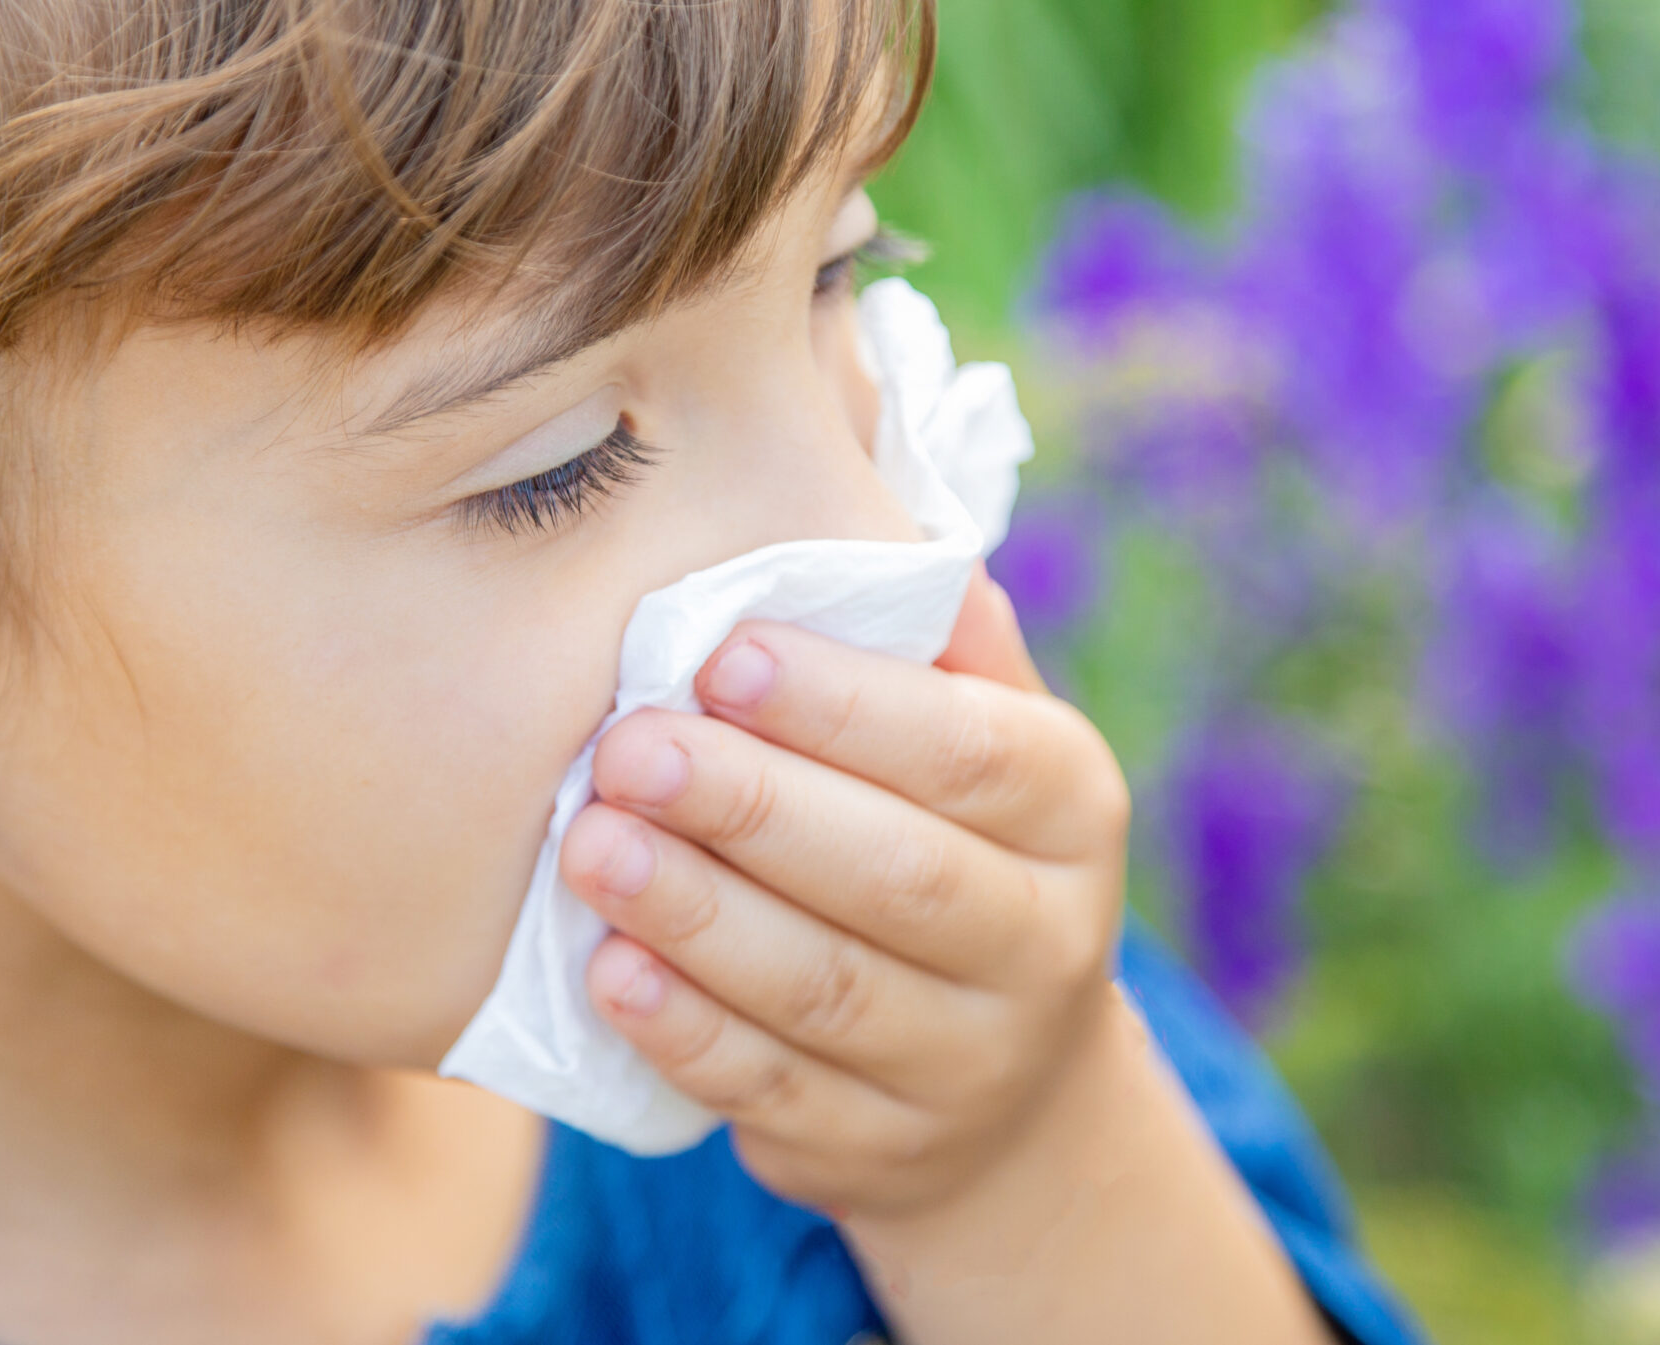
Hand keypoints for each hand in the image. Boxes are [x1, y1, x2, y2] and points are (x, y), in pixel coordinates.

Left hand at [557, 567, 1130, 1219]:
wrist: (1003, 1086)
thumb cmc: (951, 842)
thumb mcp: (981, 735)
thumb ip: (932, 640)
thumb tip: (870, 507)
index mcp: (1068, 810)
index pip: (972, 752)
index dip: (847, 705)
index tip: (719, 651)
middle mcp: (1044, 942)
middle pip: (898, 876)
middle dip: (753, 807)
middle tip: (626, 747)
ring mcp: (968, 1063)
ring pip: (827, 990)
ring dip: (697, 916)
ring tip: (590, 846)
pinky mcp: (881, 1152)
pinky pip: (772, 1090)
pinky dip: (685, 1033)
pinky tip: (607, 971)